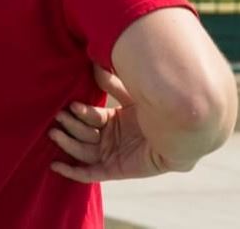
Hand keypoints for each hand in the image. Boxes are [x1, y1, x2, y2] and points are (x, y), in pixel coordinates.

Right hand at [49, 65, 168, 182]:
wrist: (184, 133)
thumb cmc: (163, 110)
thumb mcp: (134, 95)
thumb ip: (113, 84)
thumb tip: (94, 64)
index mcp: (115, 120)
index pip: (91, 117)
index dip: (80, 112)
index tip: (71, 105)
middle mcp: (112, 138)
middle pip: (84, 133)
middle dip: (70, 126)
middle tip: (58, 117)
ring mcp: (113, 155)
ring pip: (83, 151)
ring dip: (67, 143)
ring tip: (55, 133)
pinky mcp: (117, 170)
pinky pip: (91, 173)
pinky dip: (72, 171)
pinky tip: (56, 166)